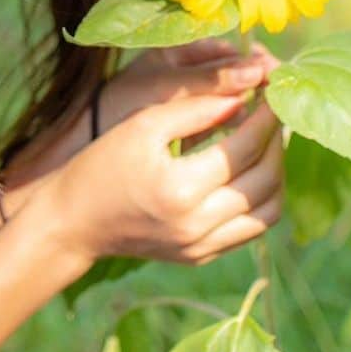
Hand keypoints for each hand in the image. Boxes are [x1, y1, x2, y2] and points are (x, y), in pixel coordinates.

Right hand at [44, 57, 284, 268]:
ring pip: (268, 212)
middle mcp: (196, 224)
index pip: (245, 148)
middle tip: (273, 116)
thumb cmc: (101, 165)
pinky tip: (250, 174)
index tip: (271, 94)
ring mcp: (201, 246)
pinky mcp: (201, 257)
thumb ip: (194, 109)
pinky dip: (261, 200)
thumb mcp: (142, 125)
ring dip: (276, 174)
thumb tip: (242, 98)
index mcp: (180, 188)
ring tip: (267, 145)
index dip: (265, 118)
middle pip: (265, 179)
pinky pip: (251, 230)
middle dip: (277, 141)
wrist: (74, 221)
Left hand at [93, 38, 278, 144]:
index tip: (278, 73)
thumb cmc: (122, 104)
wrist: (90, 139)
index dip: (256, 62)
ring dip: (253, 107)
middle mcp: (191, 70)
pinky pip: (226, 121)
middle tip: (281, 97)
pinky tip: (250, 134)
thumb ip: (210, 80)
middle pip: (238, 75)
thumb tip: (260, 71)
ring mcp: (193, 97)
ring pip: (236, 99)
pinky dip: (238, 125)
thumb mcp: (167, 88)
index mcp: (181, 50)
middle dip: (260, 85)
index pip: (231, 51)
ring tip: (271, 117)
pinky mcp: (193, 125)